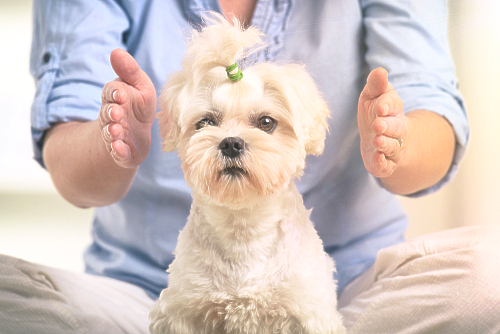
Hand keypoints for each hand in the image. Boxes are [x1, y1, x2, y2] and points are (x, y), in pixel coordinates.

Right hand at [98, 49, 156, 167]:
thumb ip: (130, 71)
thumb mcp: (140, 86)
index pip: (111, 93)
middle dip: (111, 113)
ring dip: (113, 131)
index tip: (121, 93)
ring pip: (110, 133)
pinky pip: (117, 153)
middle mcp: (111, 117)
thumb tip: (116, 51)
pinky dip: (117, 151)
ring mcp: (115, 135)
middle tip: (117, 113)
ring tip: (117, 130)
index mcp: (115, 98)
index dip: (114, 93)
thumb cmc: (138, 107)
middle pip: (107, 114)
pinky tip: (119, 148)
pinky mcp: (121, 153)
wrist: (137, 136)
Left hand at [358, 67, 407, 177]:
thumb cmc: (375, 114)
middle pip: (395, 129)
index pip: (392, 105)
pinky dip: (382, 163)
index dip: (386, 105)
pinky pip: (386, 166)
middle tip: (377, 124)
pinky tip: (377, 158)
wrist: (380, 138)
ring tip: (377, 140)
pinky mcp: (384, 164)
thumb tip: (379, 71)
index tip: (380, 105)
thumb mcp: (373, 96)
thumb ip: (376, 85)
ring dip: (385, 144)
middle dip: (387, 126)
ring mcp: (391, 148)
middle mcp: (395, 130)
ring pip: (392, 147)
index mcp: (393, 111)